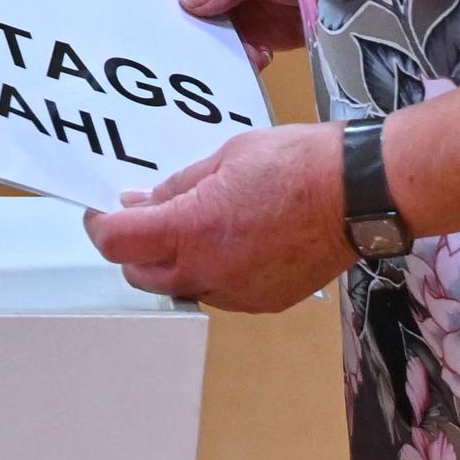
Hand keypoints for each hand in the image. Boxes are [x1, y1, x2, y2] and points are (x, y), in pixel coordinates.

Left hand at [82, 124, 347, 312]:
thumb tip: (145, 201)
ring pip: (181, 286)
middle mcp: (209, 270)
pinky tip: (229, 242)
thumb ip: (180, 186)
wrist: (359, 193)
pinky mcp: (263, 302)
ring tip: (193, 227)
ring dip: (173, 262)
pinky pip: (219, 292)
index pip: (119, 243)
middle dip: (133, 248)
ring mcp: (237, 292)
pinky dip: (211, 271)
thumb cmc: (296, 163)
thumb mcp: (224, 157)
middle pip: (142, 274)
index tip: (101, 212)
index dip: (100, 226)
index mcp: (192, 229)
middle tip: (142, 218)